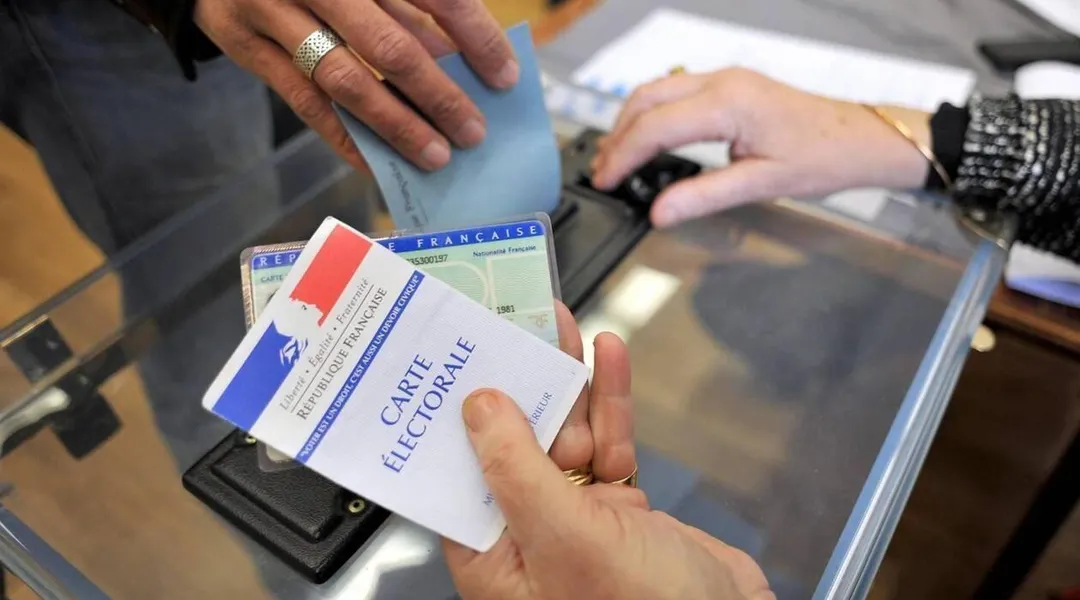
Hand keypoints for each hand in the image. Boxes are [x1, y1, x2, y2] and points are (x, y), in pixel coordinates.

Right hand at [194, 0, 517, 171]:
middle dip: (440, 96)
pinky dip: (345, 137)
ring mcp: (274, 11)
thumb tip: (458, 66)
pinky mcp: (247, 47)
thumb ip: (407, 9)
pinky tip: (377, 163)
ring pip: (346, 80)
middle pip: (390, 46)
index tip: (505, 77)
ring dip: (397, 126)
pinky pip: (305, 103)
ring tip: (436, 155)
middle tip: (473, 133)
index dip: (475, 37)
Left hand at [442, 309, 774, 599]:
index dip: (459, 416)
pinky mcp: (621, 506)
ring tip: (559, 322)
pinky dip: (610, 402)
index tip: (458, 360)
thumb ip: (518, 469)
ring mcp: (577, 519)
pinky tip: (608, 358)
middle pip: (514, 443)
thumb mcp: (565, 536)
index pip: (461, 474)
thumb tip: (478, 408)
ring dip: (567, 381)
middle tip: (516, 323)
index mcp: (495, 558)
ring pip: (565, 434)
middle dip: (520, 383)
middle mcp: (529, 535)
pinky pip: (609, 442)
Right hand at [590, 68, 930, 226]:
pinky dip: (651, 115)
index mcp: (729, 103)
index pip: (655, 127)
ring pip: (657, 91)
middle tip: (602, 172)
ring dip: (631, 123)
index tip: (606, 182)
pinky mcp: (730, 87)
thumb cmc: (823, 157)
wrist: (859, 139)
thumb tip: (660, 212)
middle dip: (618, 136)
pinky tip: (645, 139)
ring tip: (615, 158)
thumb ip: (705, 196)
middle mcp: (723, 82)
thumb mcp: (762, 184)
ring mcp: (726, 80)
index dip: (624, 156)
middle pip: (646, 100)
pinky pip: (676, 92)